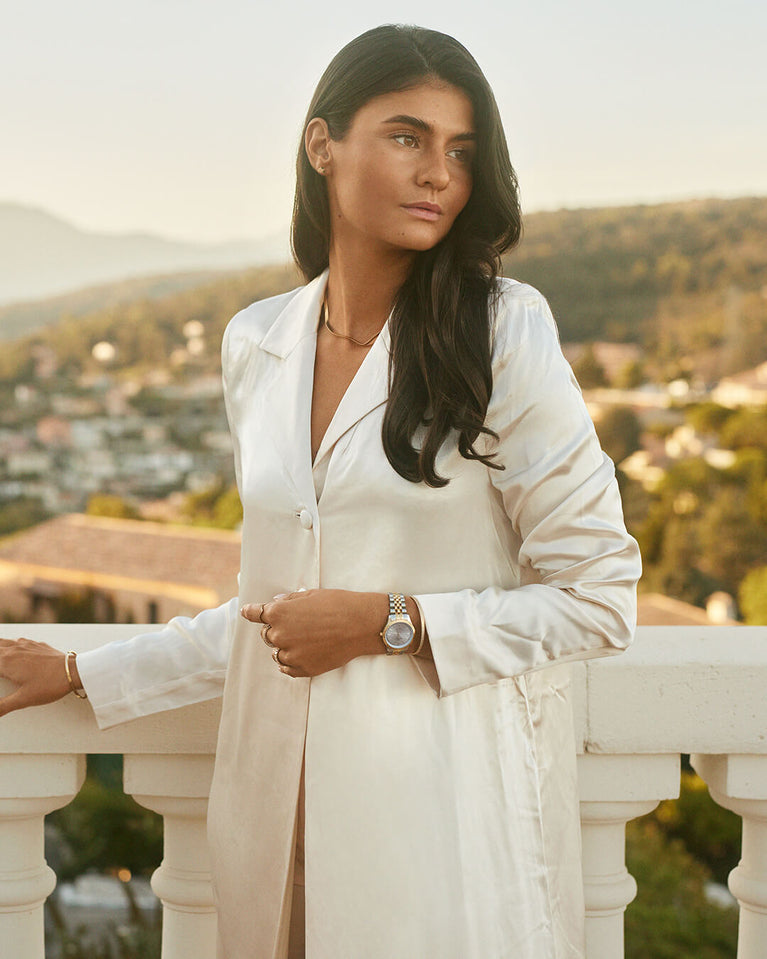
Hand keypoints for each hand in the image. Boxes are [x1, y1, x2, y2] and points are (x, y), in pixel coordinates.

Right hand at [0, 638, 74, 716]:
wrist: (73, 671)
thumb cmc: (50, 684)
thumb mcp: (23, 699)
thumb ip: (3, 706)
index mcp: (7, 662)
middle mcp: (15, 650)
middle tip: (1, 673)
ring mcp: (26, 645)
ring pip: (4, 642)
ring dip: (0, 649)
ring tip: (1, 660)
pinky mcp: (37, 644)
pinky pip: (18, 641)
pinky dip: (11, 645)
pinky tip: (13, 651)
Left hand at [241, 589, 387, 677]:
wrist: (361, 625)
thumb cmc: (338, 604)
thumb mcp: (311, 594)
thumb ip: (289, 600)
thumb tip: (275, 603)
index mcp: (278, 614)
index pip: (255, 614)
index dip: (250, 612)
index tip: (246, 611)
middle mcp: (280, 635)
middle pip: (266, 635)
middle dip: (276, 629)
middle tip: (295, 624)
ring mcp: (291, 654)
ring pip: (276, 653)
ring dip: (284, 647)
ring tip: (303, 640)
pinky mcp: (303, 669)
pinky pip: (286, 668)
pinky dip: (290, 662)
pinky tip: (301, 654)